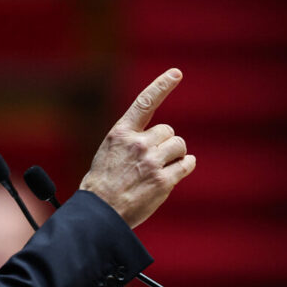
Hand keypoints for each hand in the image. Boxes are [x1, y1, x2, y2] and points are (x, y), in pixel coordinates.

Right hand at [80, 69, 196, 227]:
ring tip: (160, 169)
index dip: (161, 85)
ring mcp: (151, 162)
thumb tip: (158, 137)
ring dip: (175, 155)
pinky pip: (187, 164)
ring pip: (179, 146)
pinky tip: (173, 174)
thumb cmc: (103, 184)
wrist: (99, 213)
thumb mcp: (110, 151)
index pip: (145, 102)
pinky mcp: (163, 181)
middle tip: (152, 160)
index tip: (177, 73)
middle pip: (169, 131)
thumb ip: (131, 139)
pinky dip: (184, 166)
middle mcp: (138, 143)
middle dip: (166, 143)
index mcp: (121, 133)